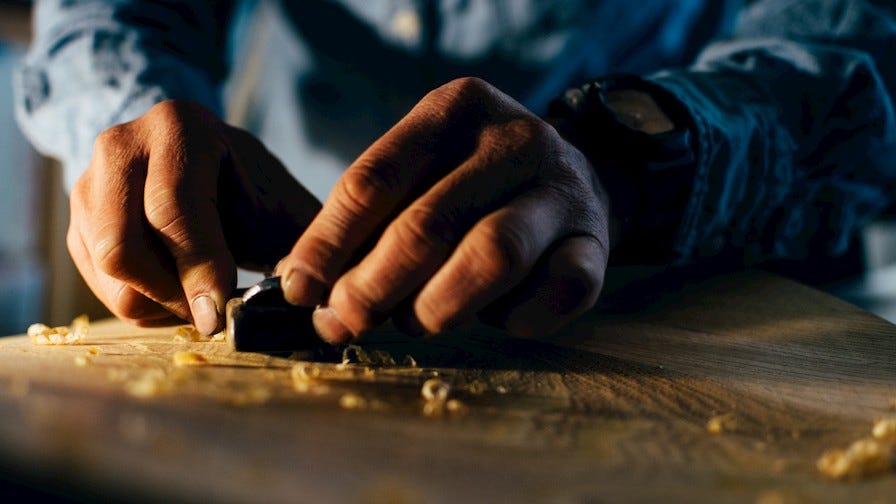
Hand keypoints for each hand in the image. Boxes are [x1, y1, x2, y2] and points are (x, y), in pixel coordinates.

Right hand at [68, 100, 320, 333]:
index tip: (219, 313)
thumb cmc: (250, 191)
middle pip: (122, 244)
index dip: (197, 267)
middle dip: (171, 293)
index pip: (173, 207)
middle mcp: (122, 146)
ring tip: (199, 300)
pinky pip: (97, 281)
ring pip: (107, 269)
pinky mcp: (76, 219)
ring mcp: (88, 181)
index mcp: (180, 128)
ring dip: (156, 302)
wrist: (204, 166)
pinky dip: (140, 302)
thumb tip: (304, 295)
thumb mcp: (280, 205)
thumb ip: (297, 244)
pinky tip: (176, 292)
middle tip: (211, 313)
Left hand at [275, 77, 611, 342]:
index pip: (374, 180)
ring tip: (414, 323)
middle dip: (372, 286)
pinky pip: (556, 293)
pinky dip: (513, 320)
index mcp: (456, 109)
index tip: (299, 290)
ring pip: (493, 256)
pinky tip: (491, 319)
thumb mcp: (420, 174)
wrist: (574, 178)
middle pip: (429, 224)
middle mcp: (514, 139)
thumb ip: (365, 220)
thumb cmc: (472, 183)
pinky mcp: (596, 244)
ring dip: (437, 306)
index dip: (327, 243)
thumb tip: (301, 283)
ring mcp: (562, 190)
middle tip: (345, 321)